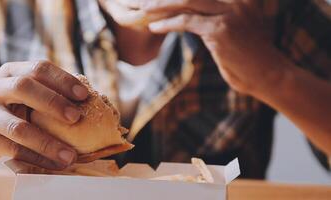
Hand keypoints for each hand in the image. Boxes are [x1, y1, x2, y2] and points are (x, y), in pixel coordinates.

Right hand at [0, 61, 87, 168]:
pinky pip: (12, 149)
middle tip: (76, 117)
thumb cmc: (12, 110)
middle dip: (53, 102)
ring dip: (48, 142)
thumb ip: (49, 94)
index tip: (84, 95)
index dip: (62, 80)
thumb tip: (93, 100)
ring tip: (71, 155)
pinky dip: (37, 158)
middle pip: (24, 87)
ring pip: (18, 127)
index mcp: (11, 72)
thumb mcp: (26, 96)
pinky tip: (55, 164)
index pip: (38, 68)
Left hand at [128, 0, 283, 94]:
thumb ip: (216, 18)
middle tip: (145, 0)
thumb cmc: (251, 57)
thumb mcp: (236, 30)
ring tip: (143, 9)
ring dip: (161, 5)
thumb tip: (192, 17)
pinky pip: (187, 21)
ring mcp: (229, 12)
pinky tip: (154, 26)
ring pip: (186, 1)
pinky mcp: (220, 29)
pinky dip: (167, 23)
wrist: (269, 75)